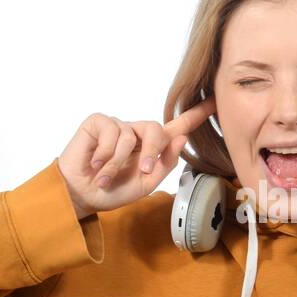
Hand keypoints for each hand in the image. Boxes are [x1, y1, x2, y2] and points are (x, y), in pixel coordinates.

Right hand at [58, 98, 217, 217]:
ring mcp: (117, 125)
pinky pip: (111, 132)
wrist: (81, 196)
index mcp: (152, 148)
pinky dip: (104, 154)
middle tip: (142, 171)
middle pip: (156, 129)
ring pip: (131, 136)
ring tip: (105, 177)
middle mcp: (136, 133)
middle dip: (152, 152)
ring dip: (118, 163)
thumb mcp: (145, 185)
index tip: (215, 100)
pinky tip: (95, 163)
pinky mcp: (98, 122)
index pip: (177, 127)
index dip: (196, 114)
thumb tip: (181, 138)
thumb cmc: (112, 191)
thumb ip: (165, 164)